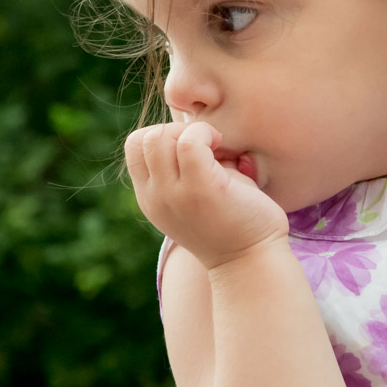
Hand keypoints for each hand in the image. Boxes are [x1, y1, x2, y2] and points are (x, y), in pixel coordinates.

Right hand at [125, 121, 288, 268]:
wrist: (251, 262)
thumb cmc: (235, 222)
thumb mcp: (197, 194)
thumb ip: (187, 167)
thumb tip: (196, 125)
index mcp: (152, 197)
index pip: (135, 148)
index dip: (163, 135)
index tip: (195, 148)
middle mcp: (156, 197)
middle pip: (142, 139)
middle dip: (174, 129)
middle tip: (208, 146)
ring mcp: (175, 194)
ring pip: (159, 137)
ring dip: (190, 131)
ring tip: (217, 148)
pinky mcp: (202, 190)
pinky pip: (190, 143)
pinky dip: (207, 135)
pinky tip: (227, 152)